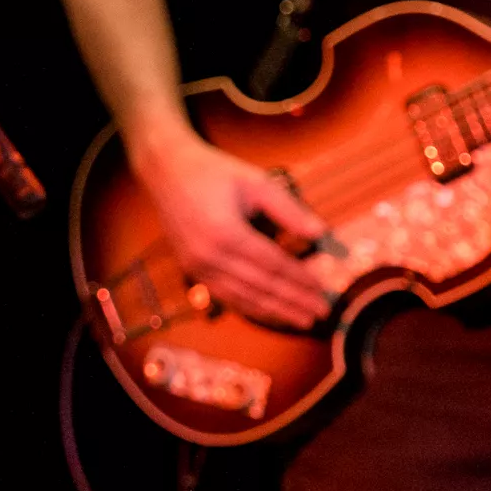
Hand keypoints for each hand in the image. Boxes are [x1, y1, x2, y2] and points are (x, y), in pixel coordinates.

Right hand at [128, 127, 332, 328]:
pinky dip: (251, 308)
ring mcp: (197, 267)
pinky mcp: (192, 270)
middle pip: (260, 286)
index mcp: (226, 232)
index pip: (272, 264)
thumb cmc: (213, 172)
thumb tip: (320, 233)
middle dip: (293, 301)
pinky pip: (225, 297)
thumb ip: (288, 209)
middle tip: (320, 313)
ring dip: (275, 311)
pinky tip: (270, 313)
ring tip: (301, 320)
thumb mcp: (255, 182)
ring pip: (243, 298)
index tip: (323, 290)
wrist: (166, 171)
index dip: (300, 279)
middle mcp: (209, 256)